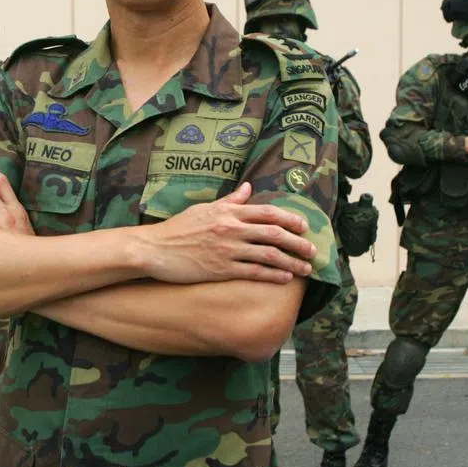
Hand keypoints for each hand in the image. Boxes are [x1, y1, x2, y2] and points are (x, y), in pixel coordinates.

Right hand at [134, 182, 316, 285]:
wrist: (154, 249)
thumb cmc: (178, 228)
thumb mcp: (204, 208)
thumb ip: (230, 200)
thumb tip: (248, 188)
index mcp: (228, 211)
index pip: (268, 212)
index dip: (291, 219)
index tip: (304, 227)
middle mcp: (231, 228)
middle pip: (274, 233)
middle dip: (298, 243)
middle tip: (313, 251)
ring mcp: (227, 249)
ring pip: (269, 254)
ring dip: (291, 262)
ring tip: (306, 269)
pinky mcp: (221, 269)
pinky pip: (254, 271)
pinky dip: (273, 274)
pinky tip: (285, 278)